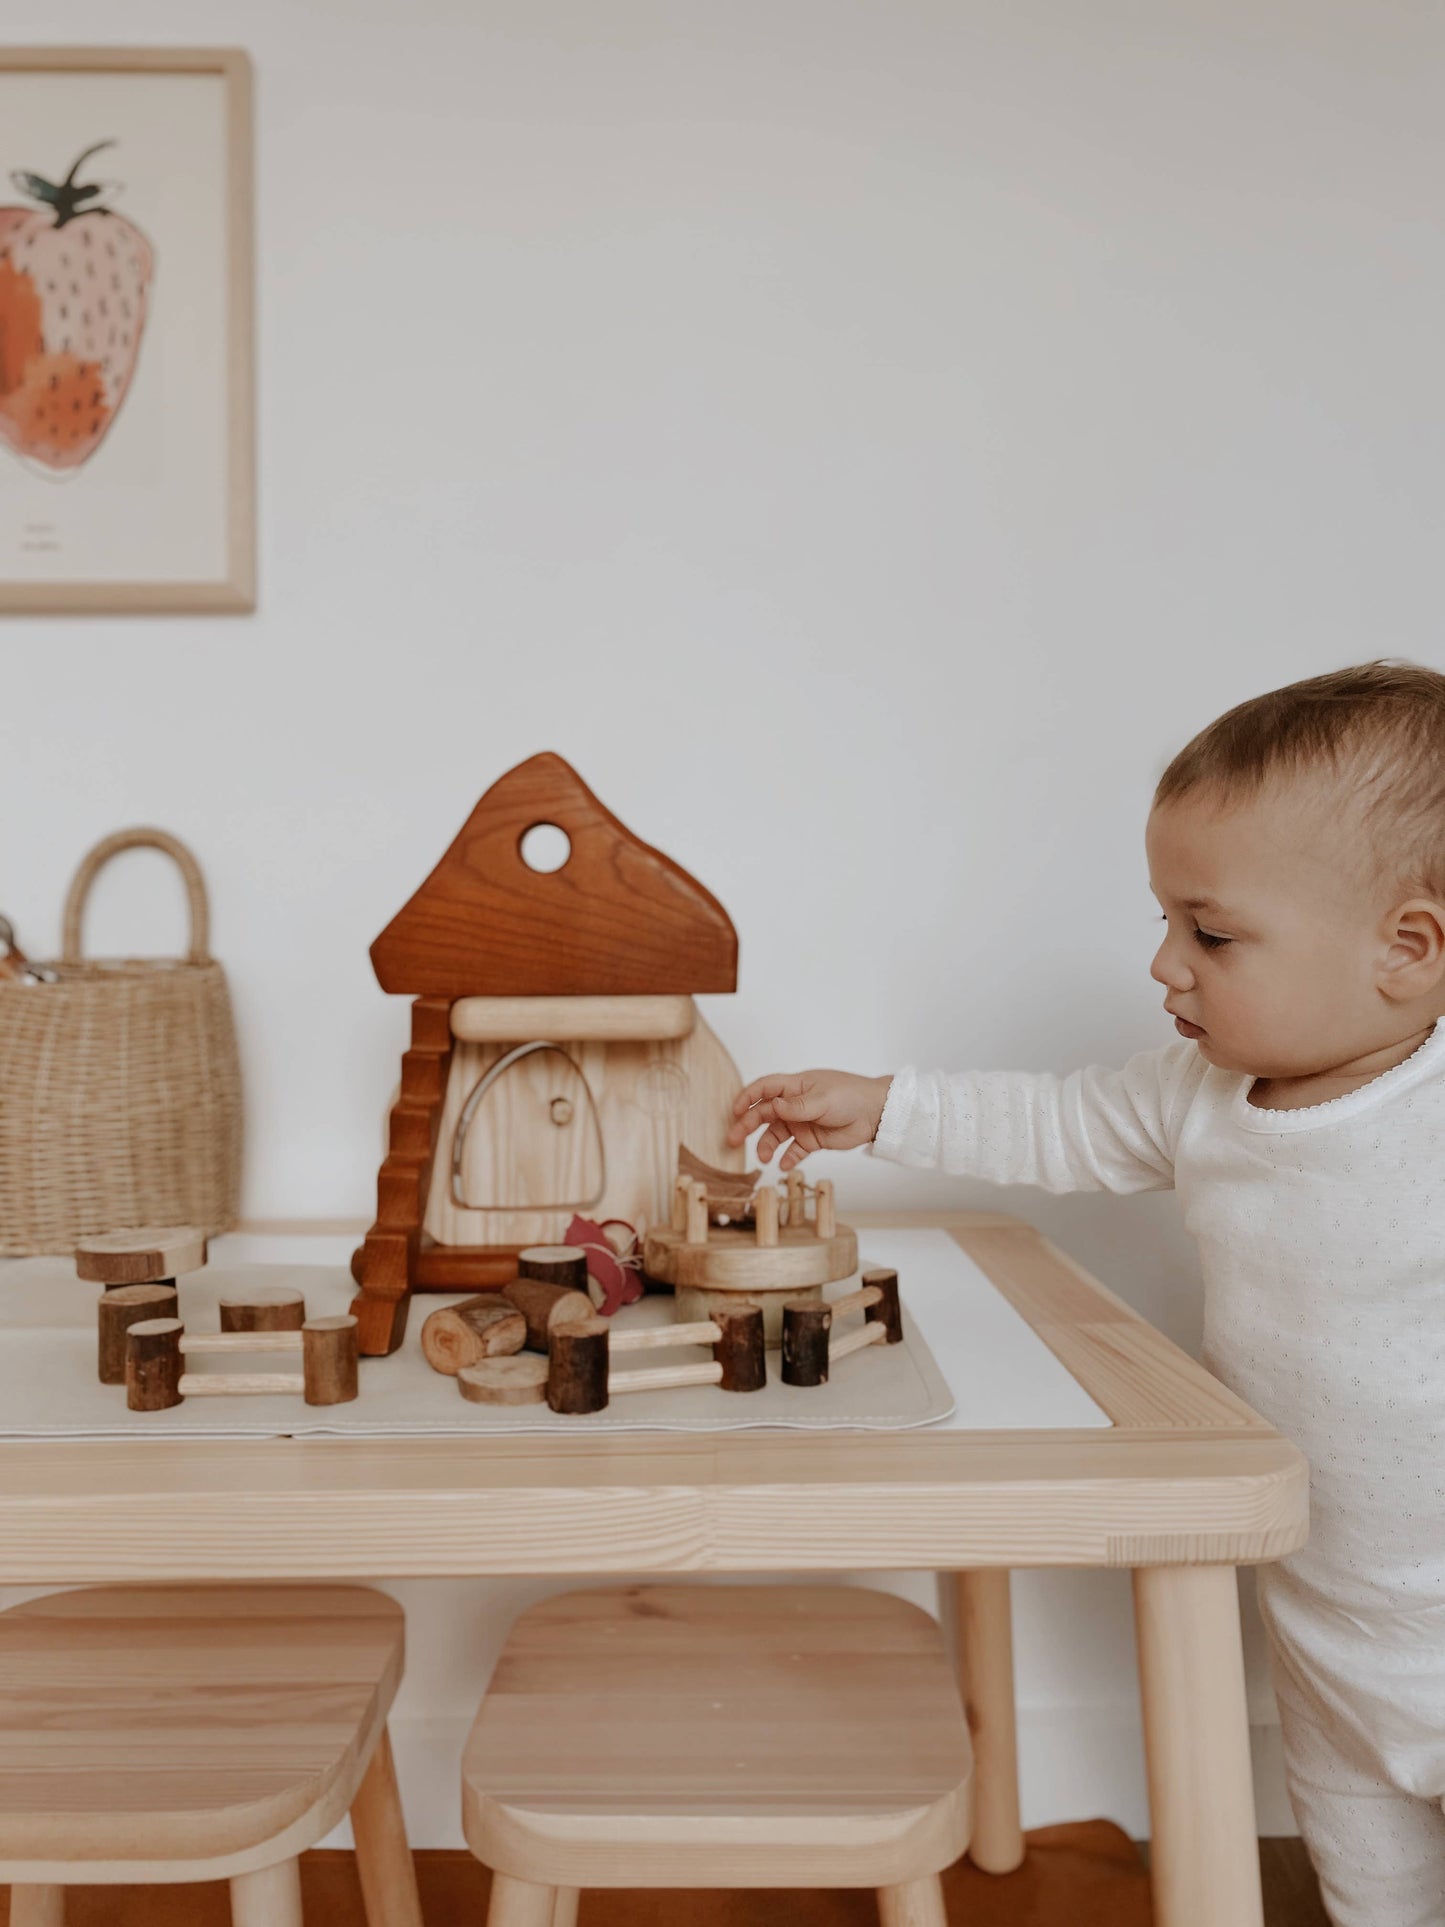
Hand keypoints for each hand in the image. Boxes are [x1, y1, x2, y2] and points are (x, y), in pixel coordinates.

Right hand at [727, 1068, 893, 1169]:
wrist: (876, 1114)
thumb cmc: (851, 1096)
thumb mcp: (822, 1099)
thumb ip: (796, 1106)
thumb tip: (772, 1106)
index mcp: (795, 1087)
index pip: (764, 1088)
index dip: (747, 1098)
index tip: (734, 1111)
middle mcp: (794, 1104)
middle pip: (764, 1113)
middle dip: (747, 1125)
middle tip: (733, 1139)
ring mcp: (802, 1122)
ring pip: (775, 1134)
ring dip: (766, 1145)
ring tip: (764, 1158)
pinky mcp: (811, 1139)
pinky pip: (793, 1150)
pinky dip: (786, 1158)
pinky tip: (783, 1166)